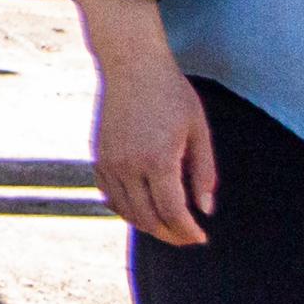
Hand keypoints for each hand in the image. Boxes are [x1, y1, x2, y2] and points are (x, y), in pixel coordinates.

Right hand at [87, 24, 216, 246]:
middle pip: (148, 218)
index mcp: (158, 159)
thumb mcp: (198, 130)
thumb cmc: (171, 93)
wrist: (131, 65)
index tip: (201, 238)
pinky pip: (109, 194)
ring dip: (147, 225)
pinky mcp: (98, 156)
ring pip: (126, 211)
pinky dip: (125, 209)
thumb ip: (204, 172)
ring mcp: (110, 161)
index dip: (187, 231)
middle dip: (170, 234)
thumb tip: (205, 210)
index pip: (173, 212)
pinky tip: (142, 209)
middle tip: (186, 238)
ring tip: (167, 227)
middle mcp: (129, 165)